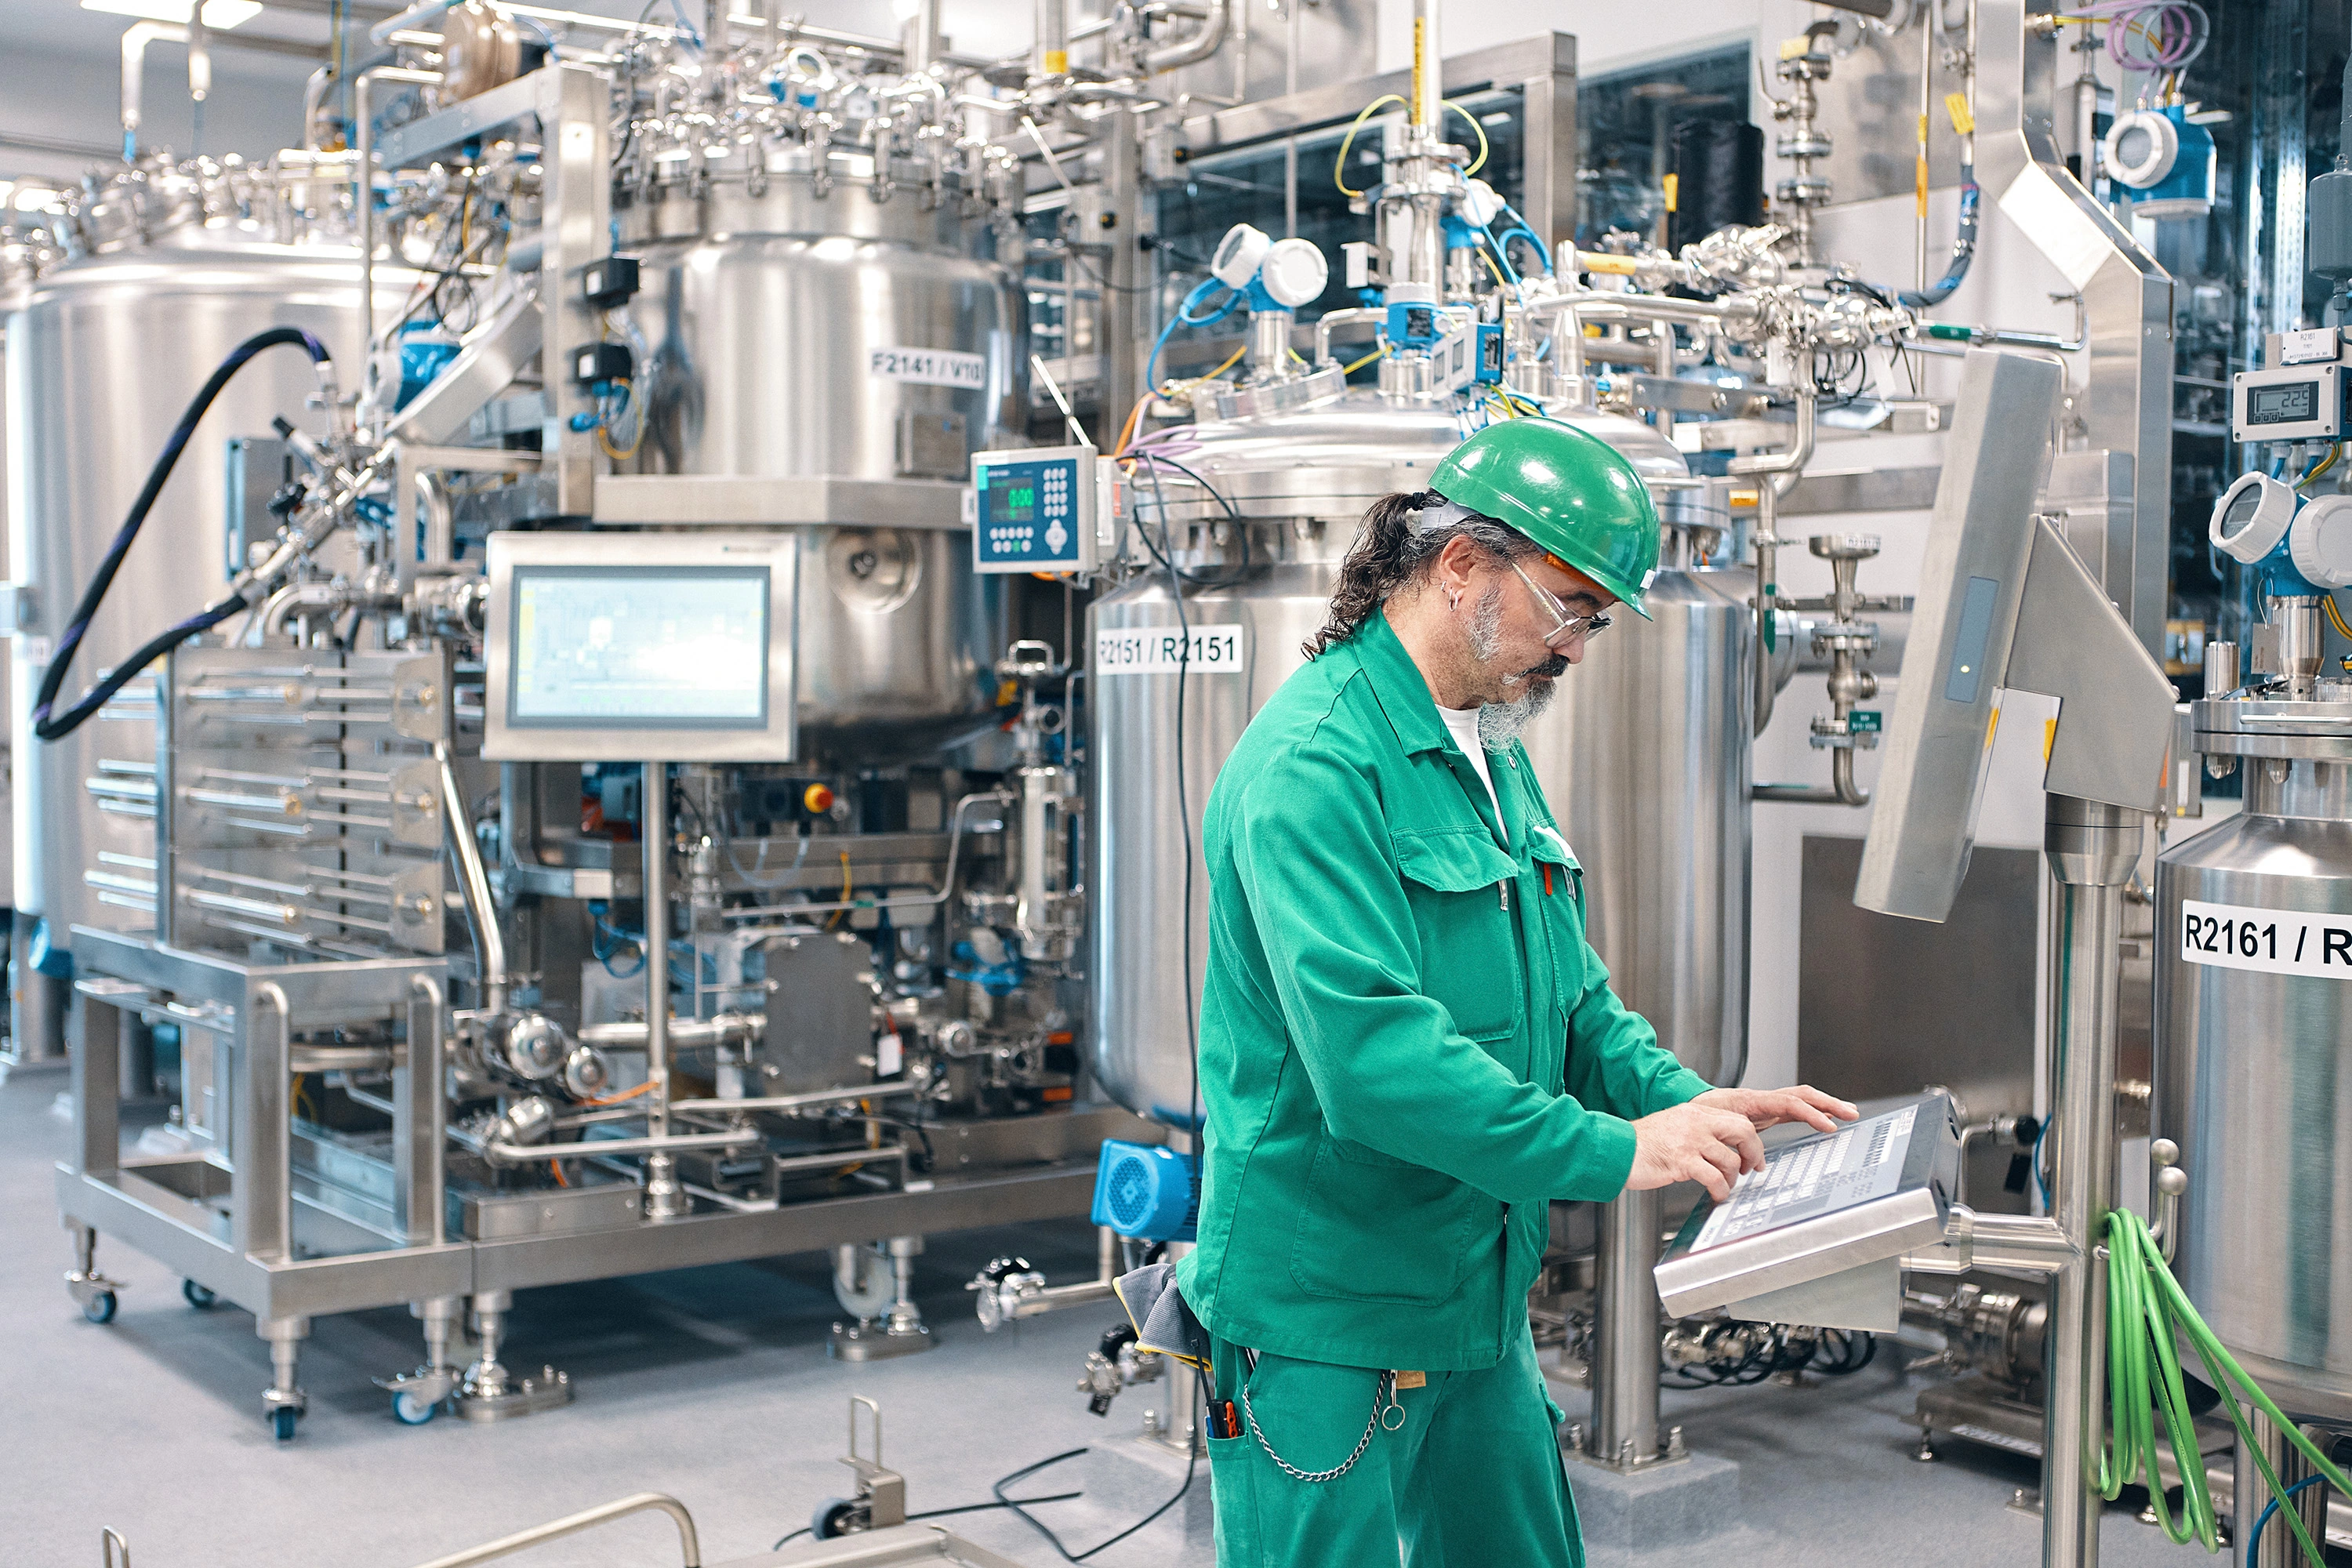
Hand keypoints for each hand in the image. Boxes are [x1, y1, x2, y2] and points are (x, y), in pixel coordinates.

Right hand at [1626, 1102, 1765, 1202]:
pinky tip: (1715, 1194)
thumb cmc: (1642, 1143)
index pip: (1737, 1120)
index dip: (1752, 1141)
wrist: (1617, 1149)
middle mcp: (1695, 1122)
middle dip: (1753, 1154)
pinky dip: (1720, 1190)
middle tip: (1751, 1169)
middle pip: (1743, 1131)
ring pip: (1730, 1159)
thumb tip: (1723, 1147)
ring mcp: (1689, 1141)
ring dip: (1732, 1178)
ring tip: (1723, 1186)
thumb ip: (1699, 1130)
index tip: (1753, 1156)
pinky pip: (1714, 1178)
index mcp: (1695, 1111)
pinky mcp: (1682, 1161)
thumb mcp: (1674, 1124)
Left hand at [1692, 1085, 1859, 1135]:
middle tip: (1850, 1114)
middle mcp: (1763, 1099)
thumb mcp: (1713, 1128)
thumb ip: (1734, 1145)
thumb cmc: (1699, 1116)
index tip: (1829, 1126)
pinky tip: (1825, 1118)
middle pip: (1802, 1095)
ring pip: (1801, 1099)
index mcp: (1752, 1101)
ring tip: (1847, 1113)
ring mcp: (1766, 1104)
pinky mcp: (1767, 1110)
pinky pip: (1794, 1107)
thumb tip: (1755, 1166)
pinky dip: (1812, 1111)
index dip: (1812, 1114)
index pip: (1790, 1104)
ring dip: (1825, 1104)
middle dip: (1828, 1103)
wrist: (1689, 1106)